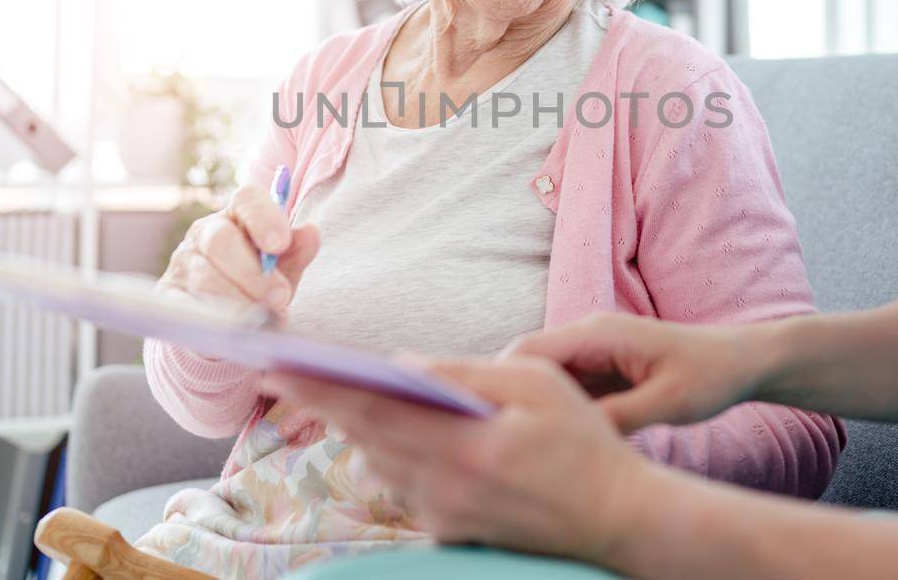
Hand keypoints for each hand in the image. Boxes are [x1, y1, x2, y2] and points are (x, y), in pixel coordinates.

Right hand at [158, 182, 320, 314]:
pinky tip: (233, 332)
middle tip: (281, 298)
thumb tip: (311, 232)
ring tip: (262, 322)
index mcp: (237, 215)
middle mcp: (205, 233)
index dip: (264, 217)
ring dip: (237, 302)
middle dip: (254, 274)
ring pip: (205, 279)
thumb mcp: (284, 267)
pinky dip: (211, 321)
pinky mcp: (168, 295)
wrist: (227, 319)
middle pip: (221, 241)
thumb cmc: (260, 283)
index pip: (247, 199)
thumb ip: (297, 251)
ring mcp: (182, 262)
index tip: (280, 244)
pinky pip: (184, 307)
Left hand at [261, 355, 658, 564]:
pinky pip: (404, 488)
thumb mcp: (537, 385)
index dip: (322, 389)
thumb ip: (467, 374)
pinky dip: (391, 457)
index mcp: (465, 449)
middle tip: (279, 373)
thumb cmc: (585, 443)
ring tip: (332, 394)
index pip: (375, 412)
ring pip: (379, 466)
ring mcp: (445, 517)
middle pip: (364, 440)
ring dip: (358, 431)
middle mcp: (445, 490)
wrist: (618, 518)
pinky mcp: (450, 532)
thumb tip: (404, 365)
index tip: (279, 368)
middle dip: (322, 403)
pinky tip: (391, 435)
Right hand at [505, 312, 766, 431]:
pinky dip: (556, 412)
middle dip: (508, 398)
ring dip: (531, 408)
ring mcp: (593, 352)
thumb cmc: (710, 375)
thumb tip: (573, 436)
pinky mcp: (601, 369)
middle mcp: (588, 336)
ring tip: (519, 445)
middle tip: (495, 441)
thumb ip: (620, 416)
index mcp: (599, 333)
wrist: (740, 361)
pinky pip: (566, 389)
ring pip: (543, 379)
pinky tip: (554, 441)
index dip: (499, 384)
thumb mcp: (669, 402)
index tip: (484, 421)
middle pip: (527, 365)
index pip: (529, 352)